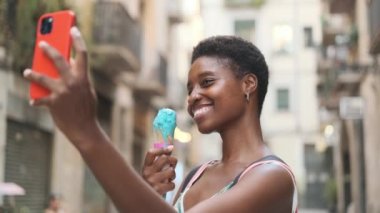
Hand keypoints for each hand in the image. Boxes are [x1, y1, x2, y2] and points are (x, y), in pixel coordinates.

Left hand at [23, 27, 97, 146]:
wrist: (84, 129)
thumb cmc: (86, 109)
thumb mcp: (87, 91)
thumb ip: (80, 77)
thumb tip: (71, 64)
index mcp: (83, 78)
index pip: (82, 54)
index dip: (77, 39)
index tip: (72, 29)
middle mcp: (72, 82)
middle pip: (58, 59)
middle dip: (49, 49)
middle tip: (41, 44)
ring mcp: (62, 92)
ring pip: (42, 77)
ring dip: (32, 73)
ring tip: (27, 72)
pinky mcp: (53, 102)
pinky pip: (40, 99)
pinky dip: (37, 100)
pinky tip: (34, 101)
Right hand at [142, 145, 176, 194]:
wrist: (145, 200)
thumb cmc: (153, 183)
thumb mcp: (154, 171)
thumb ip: (161, 160)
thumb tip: (171, 146)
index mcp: (145, 166)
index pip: (151, 153)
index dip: (162, 149)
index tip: (171, 148)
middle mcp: (147, 172)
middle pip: (165, 159)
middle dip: (173, 161)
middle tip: (173, 165)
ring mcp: (152, 181)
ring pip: (171, 171)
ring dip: (173, 175)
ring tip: (169, 178)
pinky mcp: (157, 190)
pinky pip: (172, 184)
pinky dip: (171, 186)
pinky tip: (166, 188)